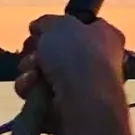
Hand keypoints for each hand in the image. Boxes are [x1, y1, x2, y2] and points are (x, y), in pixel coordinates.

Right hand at [18, 13, 134, 134]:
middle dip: (35, 54)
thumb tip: (37, 28)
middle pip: (53, 54)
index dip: (55, 29)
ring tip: (33, 75)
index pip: (78, 27)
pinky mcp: (65, 112)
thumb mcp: (59, 25)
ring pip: (41, 76)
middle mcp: (96, 63)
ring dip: (29, 73)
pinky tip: (33, 91)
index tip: (38, 32)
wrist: (84, 104)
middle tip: (34, 56)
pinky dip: (31, 93)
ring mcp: (82, 89)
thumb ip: (46, 22)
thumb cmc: (78, 57)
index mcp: (105, 37)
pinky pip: (38, 98)